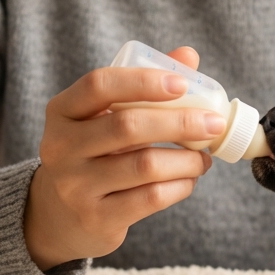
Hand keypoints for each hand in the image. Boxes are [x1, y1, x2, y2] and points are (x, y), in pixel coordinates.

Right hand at [24, 47, 225, 270]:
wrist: (61, 215)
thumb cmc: (95, 152)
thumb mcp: (105, 116)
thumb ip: (143, 84)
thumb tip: (188, 55)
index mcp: (62, 111)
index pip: (98, 85)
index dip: (143, 81)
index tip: (182, 84)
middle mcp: (60, 147)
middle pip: (127, 126)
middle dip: (180, 122)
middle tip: (214, 123)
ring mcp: (75, 186)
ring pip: (145, 166)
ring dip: (186, 159)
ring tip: (203, 156)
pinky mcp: (96, 218)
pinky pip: (151, 198)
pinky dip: (180, 186)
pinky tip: (189, 179)